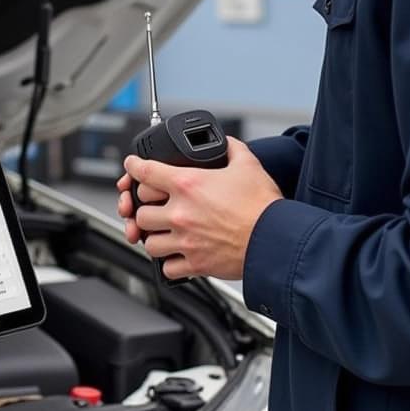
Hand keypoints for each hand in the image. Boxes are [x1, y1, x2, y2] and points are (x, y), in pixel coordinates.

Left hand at [117, 137, 282, 280]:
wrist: (277, 239)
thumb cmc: (263, 206)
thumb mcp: (248, 164)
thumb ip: (231, 148)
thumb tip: (225, 142)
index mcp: (187, 184)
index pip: (144, 172)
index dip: (134, 166)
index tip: (132, 166)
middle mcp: (180, 212)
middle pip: (140, 210)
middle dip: (145, 208)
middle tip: (155, 206)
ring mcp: (185, 240)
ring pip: (148, 241)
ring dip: (154, 236)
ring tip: (164, 233)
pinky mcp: (195, 263)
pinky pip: (167, 267)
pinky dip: (169, 262)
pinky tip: (177, 255)